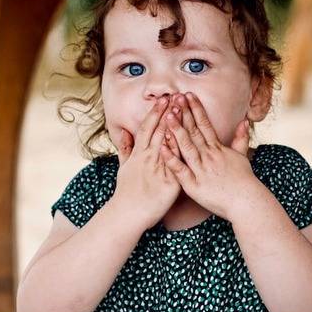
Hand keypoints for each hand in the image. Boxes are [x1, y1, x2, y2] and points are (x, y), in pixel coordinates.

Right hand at [114, 96, 180, 228]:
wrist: (128, 214)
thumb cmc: (126, 192)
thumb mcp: (123, 167)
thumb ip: (125, 149)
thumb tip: (124, 133)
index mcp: (139, 154)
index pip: (148, 128)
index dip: (155, 113)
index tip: (163, 99)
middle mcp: (148, 158)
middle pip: (159, 131)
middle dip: (168, 113)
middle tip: (175, 96)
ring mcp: (158, 169)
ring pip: (169, 143)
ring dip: (176, 126)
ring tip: (182, 110)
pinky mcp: (169, 183)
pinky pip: (178, 166)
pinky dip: (181, 152)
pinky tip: (188, 140)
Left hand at [159, 92, 255, 218]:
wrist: (246, 203)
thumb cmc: (244, 181)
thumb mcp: (242, 157)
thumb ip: (241, 138)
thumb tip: (244, 121)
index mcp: (218, 149)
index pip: (205, 124)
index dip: (196, 109)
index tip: (188, 95)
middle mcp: (209, 156)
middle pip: (194, 132)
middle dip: (184, 114)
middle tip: (174, 98)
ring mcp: (201, 170)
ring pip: (186, 147)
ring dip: (176, 131)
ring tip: (167, 116)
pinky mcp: (194, 185)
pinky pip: (180, 170)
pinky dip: (171, 159)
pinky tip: (162, 148)